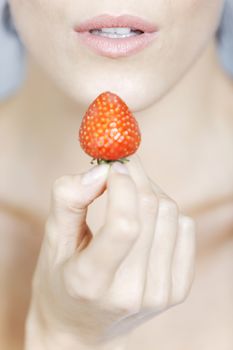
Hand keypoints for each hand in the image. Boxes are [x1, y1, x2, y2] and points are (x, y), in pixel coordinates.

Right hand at [25, 155, 195, 348]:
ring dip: (150, 192)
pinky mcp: (177, 290)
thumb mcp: (52, 241)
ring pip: (170, 213)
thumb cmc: (61, 281)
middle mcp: (131, 292)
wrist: (82, 329)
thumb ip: (68, 200)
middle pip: (150, 211)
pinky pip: (185, 227)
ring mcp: (159, 293)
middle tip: (119, 169)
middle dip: (135, 178)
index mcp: (91, 282)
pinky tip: (146, 219)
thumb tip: (101, 170)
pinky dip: (165, 212)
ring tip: (129, 197)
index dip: (122, 186)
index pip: (124, 225)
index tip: (112, 166)